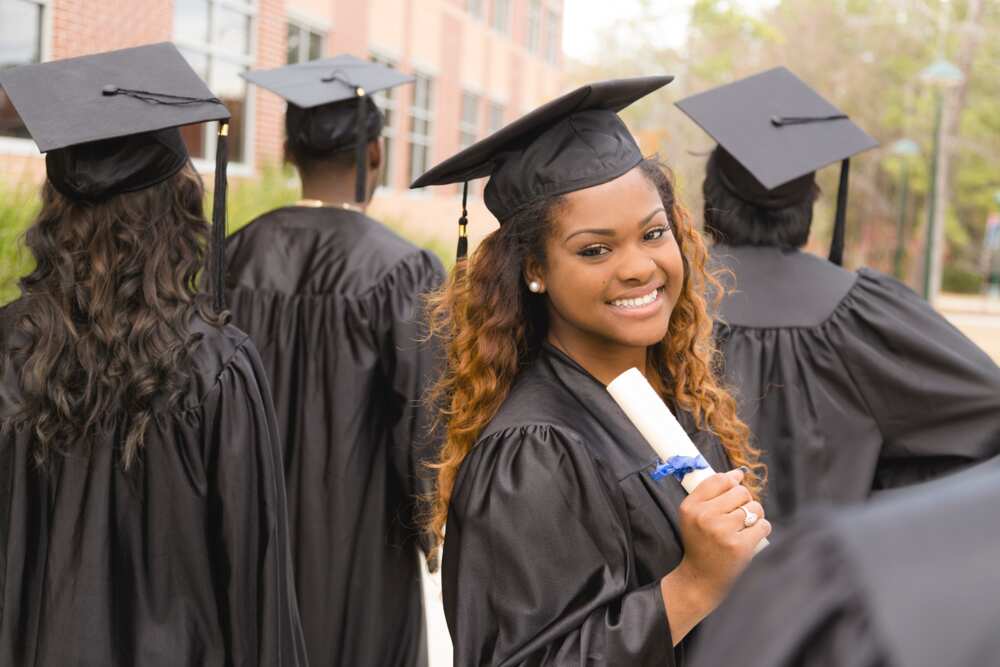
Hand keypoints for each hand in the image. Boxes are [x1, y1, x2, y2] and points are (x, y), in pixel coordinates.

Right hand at [660, 468, 770, 643]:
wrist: (701, 579)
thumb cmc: (700, 543)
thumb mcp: (693, 516)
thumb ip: (710, 494)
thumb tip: (737, 474)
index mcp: (691, 507)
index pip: (719, 480)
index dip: (732, 480)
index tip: (736, 484)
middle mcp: (705, 517)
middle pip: (740, 492)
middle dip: (745, 501)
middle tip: (739, 514)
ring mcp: (722, 531)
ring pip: (755, 508)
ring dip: (755, 516)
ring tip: (745, 526)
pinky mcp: (739, 546)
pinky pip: (764, 525)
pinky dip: (761, 530)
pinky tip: (751, 537)